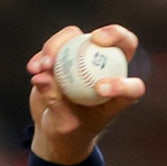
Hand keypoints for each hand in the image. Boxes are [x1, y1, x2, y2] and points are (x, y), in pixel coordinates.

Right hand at [26, 24, 145, 164]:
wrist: (54, 125)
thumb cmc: (68, 131)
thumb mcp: (62, 124)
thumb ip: (55, 102)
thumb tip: (41, 77)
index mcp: (120, 96)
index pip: (133, 87)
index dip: (122, 84)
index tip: (98, 89)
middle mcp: (109, 71)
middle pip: (122, 43)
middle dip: (114, 34)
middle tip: (96, 39)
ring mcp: (89, 58)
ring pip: (81, 37)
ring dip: (60, 45)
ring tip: (44, 66)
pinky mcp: (68, 52)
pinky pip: (59, 43)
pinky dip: (45, 52)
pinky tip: (33, 68)